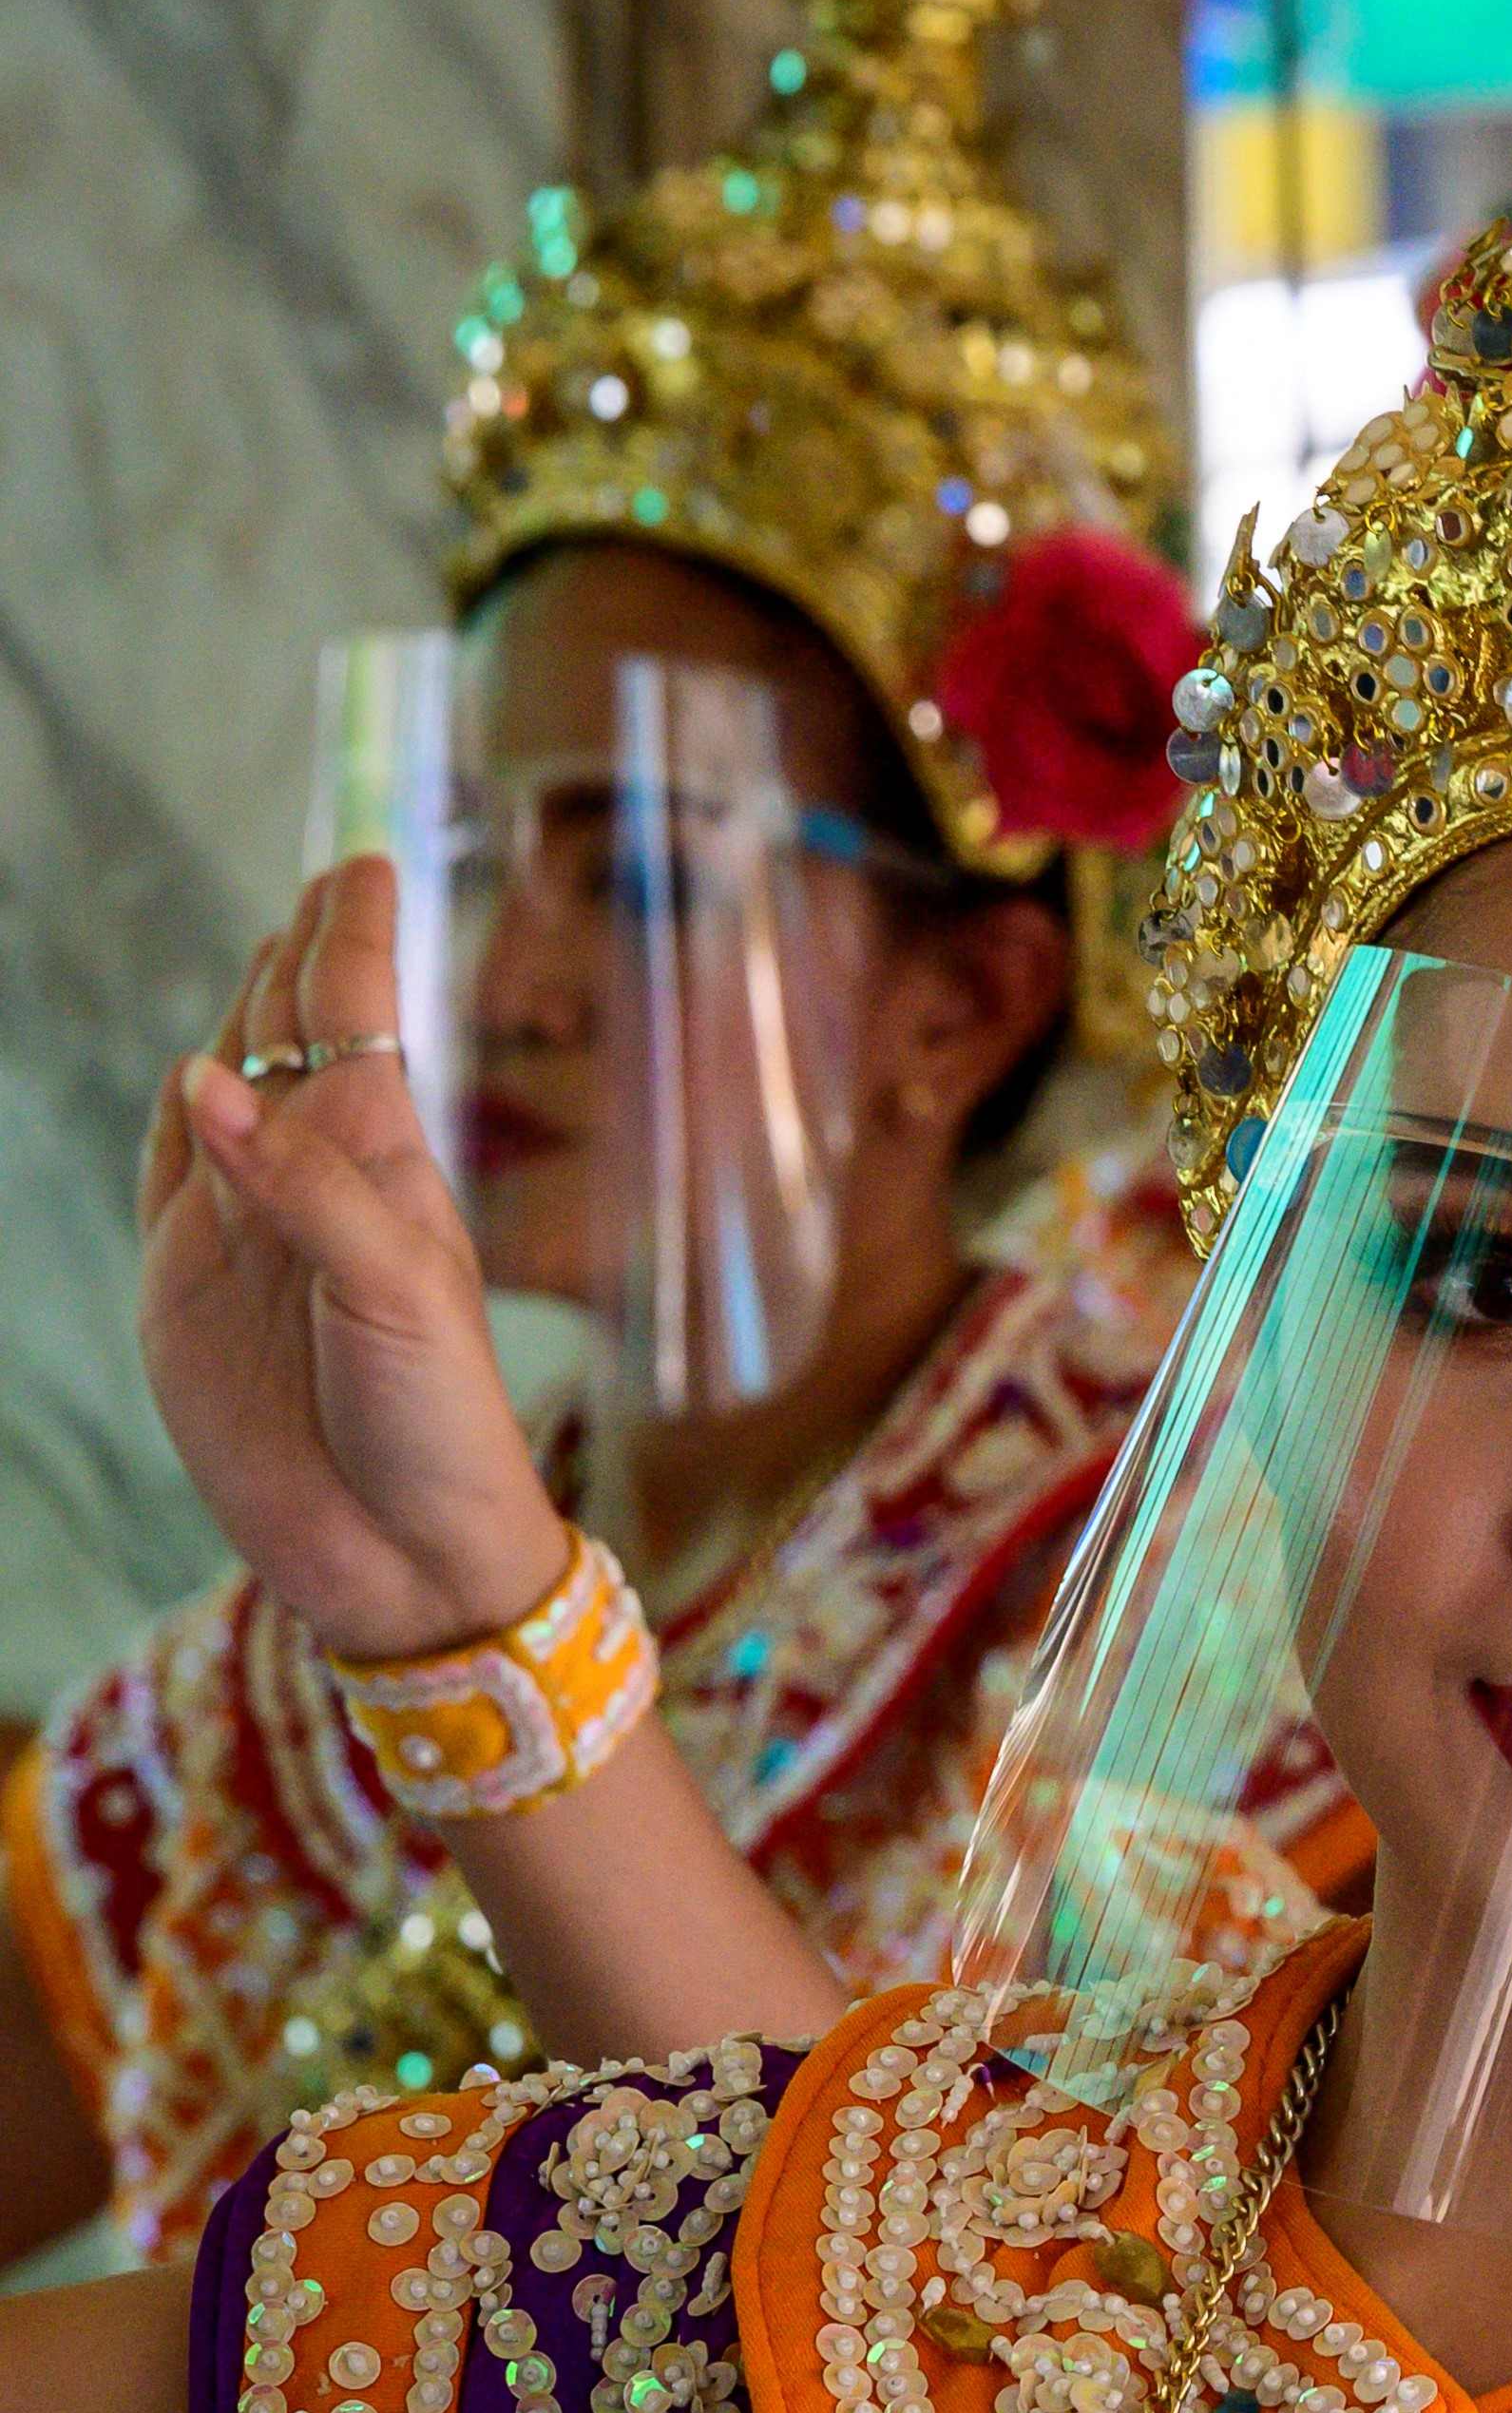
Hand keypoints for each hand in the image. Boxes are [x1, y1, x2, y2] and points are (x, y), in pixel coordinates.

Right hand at [139, 860, 565, 1660]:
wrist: (402, 1546)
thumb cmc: (436, 1417)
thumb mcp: (394, 1290)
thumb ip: (302, 1185)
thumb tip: (210, 1072)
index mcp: (388, 1170)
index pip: (362, 1027)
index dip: (353, 945)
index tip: (364, 865)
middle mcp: (316, 1185)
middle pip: (297, 1045)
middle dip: (306, 963)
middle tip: (322, 884)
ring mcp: (246, 1233)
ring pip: (234, 1100)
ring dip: (247, 1026)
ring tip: (267, 953)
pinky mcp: (187, 1292)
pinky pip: (174, 1182)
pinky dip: (179, 1124)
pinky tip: (194, 1071)